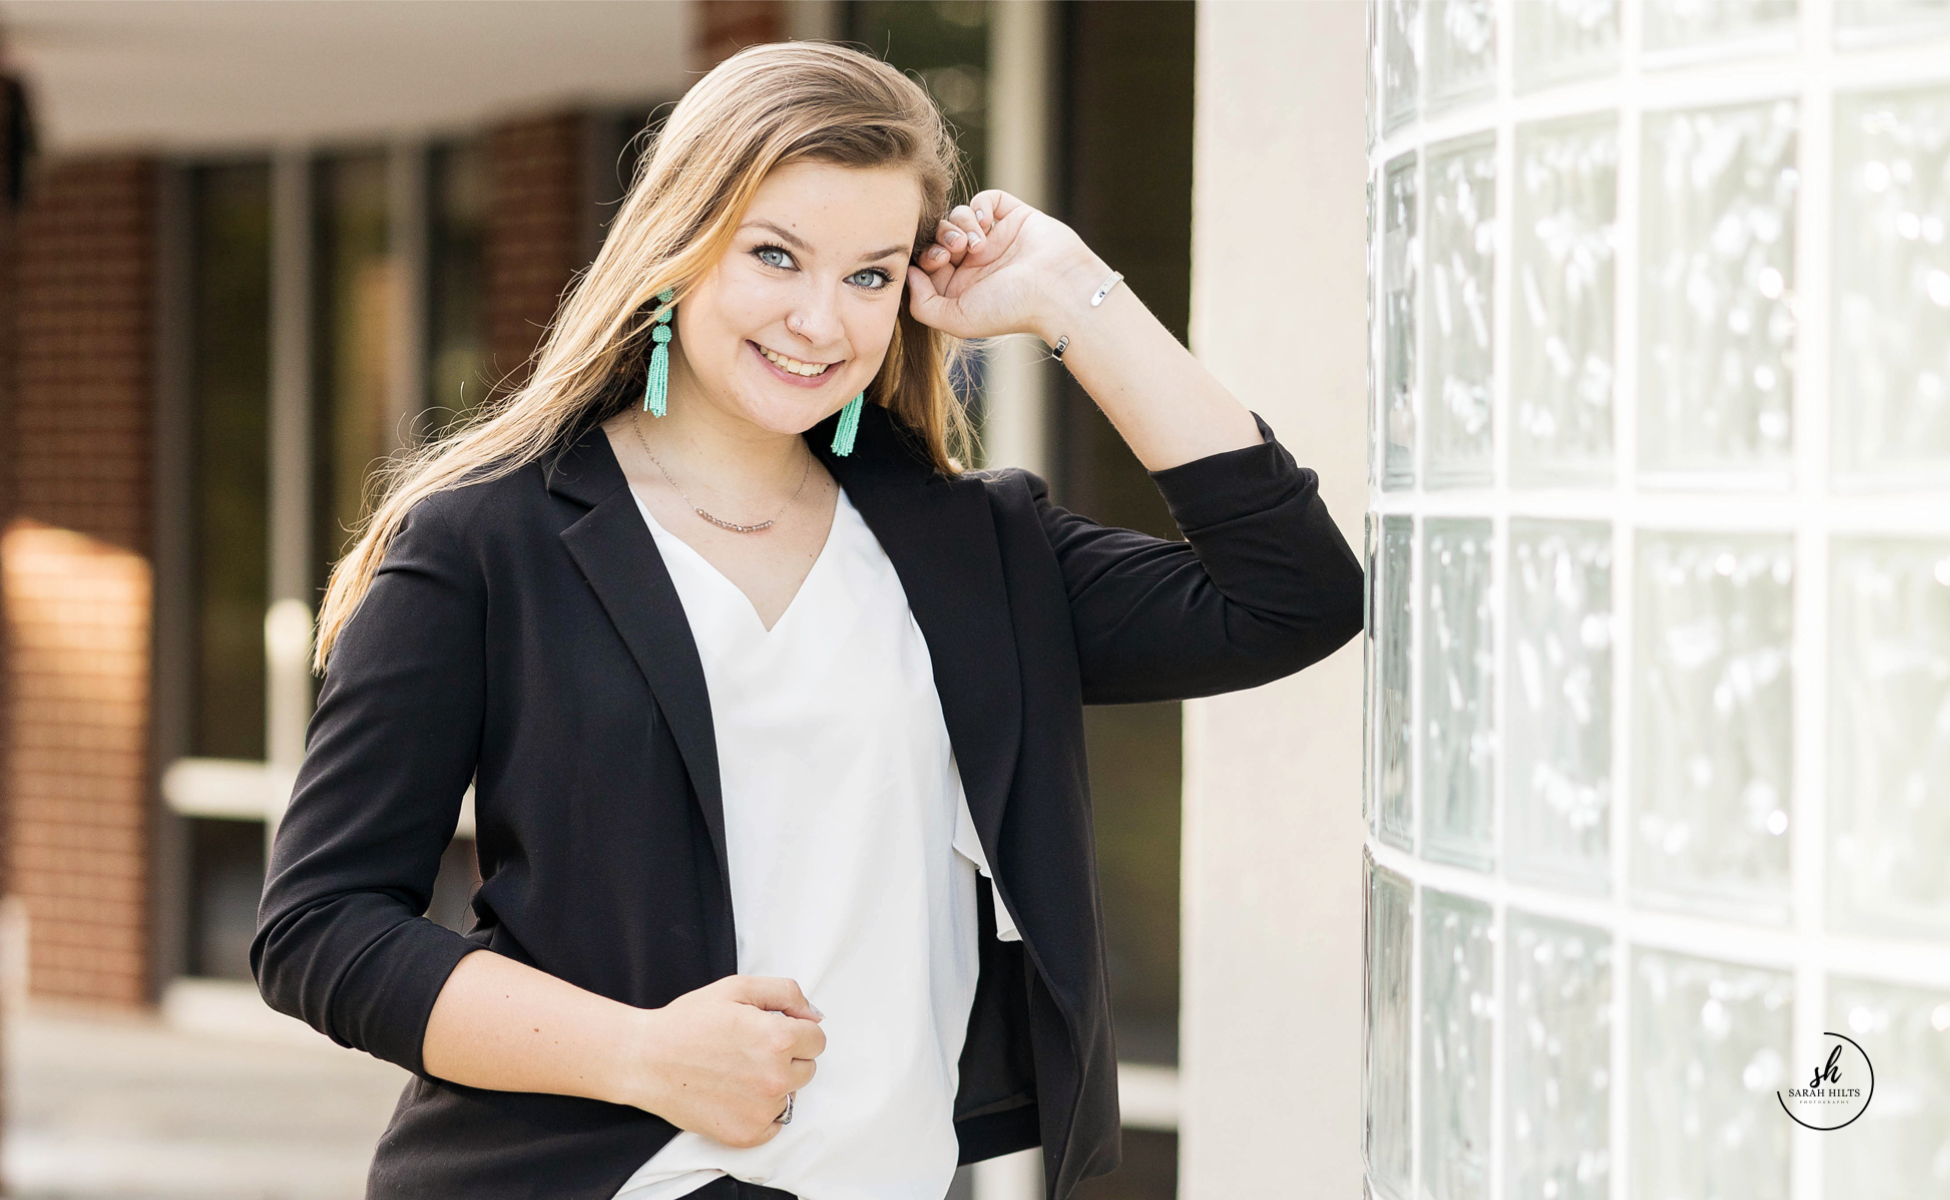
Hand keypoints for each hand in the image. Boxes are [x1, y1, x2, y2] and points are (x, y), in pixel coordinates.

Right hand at [625, 975, 825, 1147]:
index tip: (772, 1031)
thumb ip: (786, 993)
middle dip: (787, 1057)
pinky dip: (761, 1112)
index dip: (796, 1031)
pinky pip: (775, 1124)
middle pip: (808, 1069)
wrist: (645, 1060)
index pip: (817, 1040)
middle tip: (750, 1050)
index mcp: (778, 1040)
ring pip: (791, 1095)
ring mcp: (762, 1110)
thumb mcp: (737, 988)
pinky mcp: (746, 1134)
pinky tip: (735, 1094)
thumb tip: (815, 1015)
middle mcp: (775, 1078)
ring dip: (774, 1084)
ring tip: (738, 1072)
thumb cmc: (688, 1022)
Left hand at [906, 189, 1107, 344]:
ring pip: (959, 215)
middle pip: (940, 234)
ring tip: (978, 244)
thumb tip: (910, 273)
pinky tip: (986, 223)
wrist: (1057, 290)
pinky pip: (987, 199)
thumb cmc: (1010, 310)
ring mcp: (996, 238)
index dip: (924, 255)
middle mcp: (976, 262)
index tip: (937, 261)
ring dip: (961, 225)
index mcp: (961, 286)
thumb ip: (923, 304)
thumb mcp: (956, 320)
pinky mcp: (1015, 217)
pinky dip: (980, 205)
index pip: (928, 260)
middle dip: (941, 238)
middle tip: (955, 250)